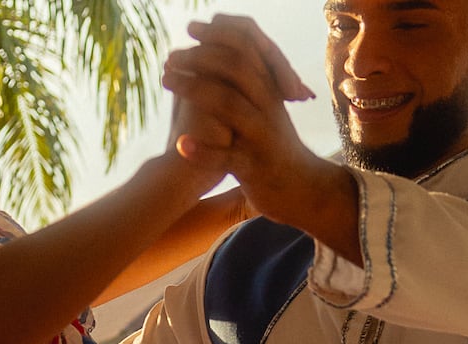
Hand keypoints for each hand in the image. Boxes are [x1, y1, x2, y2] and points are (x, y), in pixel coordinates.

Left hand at [162, 15, 337, 228]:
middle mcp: (268, 107)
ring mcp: (262, 138)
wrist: (301, 190)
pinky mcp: (255, 169)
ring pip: (230, 106)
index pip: (248, 48)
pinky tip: (180, 145)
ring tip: (165, 79)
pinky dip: (203, 152)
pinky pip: (228, 157)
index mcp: (269, 90)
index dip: (219, 34)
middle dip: (200, 56)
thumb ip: (244, 82)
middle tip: (172, 55)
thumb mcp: (263, 108)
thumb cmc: (271, 146)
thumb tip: (215, 48)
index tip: (192, 29)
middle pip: (236, 69)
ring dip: (194, 88)